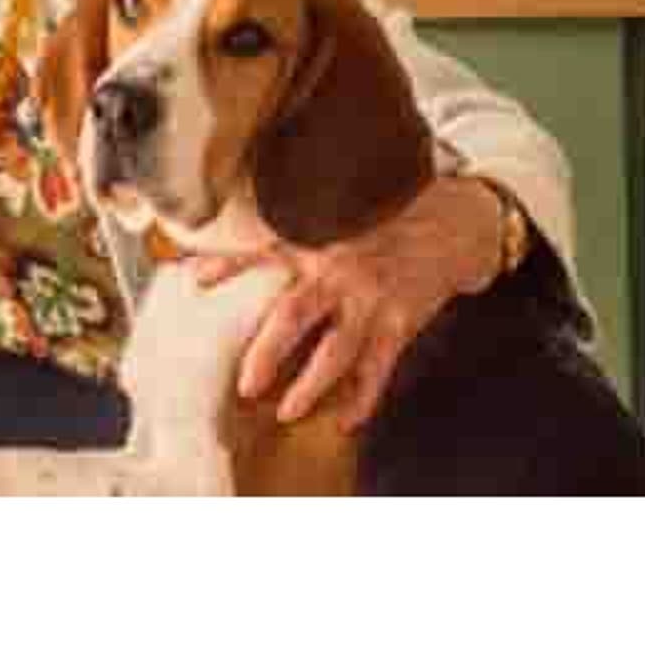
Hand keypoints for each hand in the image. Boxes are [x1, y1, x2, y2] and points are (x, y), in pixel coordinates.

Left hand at [188, 176, 507, 431]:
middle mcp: (338, 271)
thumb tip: (197, 274)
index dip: (229, 264)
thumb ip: (268, 246)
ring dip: (311, 386)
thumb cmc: (374, 228)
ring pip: (337, 351)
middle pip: (295, 313)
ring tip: (287, 412)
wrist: (447, 226)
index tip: (197, 283)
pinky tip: (346, 420)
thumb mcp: (325, 224)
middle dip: (267, 352)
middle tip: (245, 385)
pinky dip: (362, 398)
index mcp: (313, 243)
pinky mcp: (400, 322)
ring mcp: (370, 299)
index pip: (262, 252)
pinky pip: (377, 369)